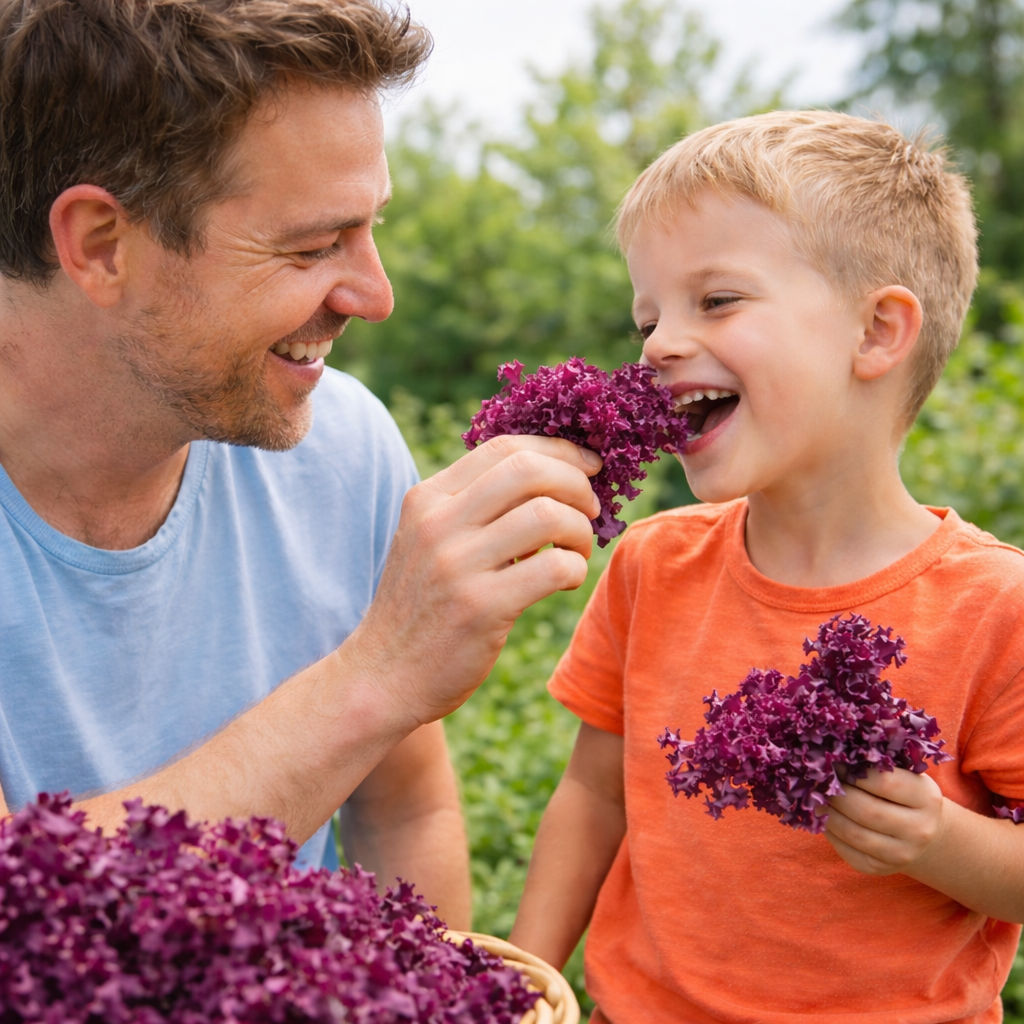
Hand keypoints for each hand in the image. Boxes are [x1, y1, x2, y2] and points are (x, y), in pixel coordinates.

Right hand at [342, 435, 601, 726]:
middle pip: (530, 470)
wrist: (382, 677)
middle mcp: (438, 522)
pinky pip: (554, 568)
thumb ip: (472, 506)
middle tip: (591, 512)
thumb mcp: (429, 541)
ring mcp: (456, 564)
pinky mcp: (479, 607)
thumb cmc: (421, 608)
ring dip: (580, 531)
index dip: (558, 450)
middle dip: (577, 485)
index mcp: (427, 498)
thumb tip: (550, 476)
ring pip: (548, 515)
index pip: (505, 447)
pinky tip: (566, 582)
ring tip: (576, 553)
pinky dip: (575, 569)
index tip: (588, 467)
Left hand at [824, 767, 945, 875]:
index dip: (854, 772)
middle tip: (819, 782)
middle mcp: (920, 830)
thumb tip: (835, 753)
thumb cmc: (905, 794)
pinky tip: (824, 818)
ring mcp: (901, 854)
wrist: (925, 834)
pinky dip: (830, 833)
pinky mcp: (879, 869)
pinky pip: (846, 851)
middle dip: (837, 794)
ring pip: (853, 833)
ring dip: (828, 814)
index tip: (836, 763)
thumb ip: (876, 763)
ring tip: (816, 799)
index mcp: (927, 798)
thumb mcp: (903, 774)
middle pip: (866, 810)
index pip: (885, 783)